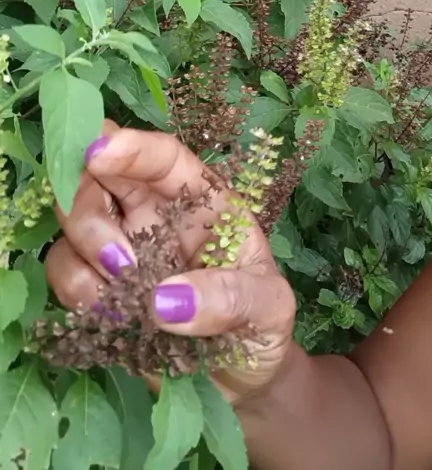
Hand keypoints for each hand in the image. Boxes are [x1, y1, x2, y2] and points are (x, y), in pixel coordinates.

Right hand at [46, 121, 295, 404]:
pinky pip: (63, 271)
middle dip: (86, 203)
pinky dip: (78, 293)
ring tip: (127, 298)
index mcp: (200, 198)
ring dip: (85, 255)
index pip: (161, 156)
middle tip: (118, 259)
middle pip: (97, 174)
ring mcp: (122, 247)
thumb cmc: (262, 326)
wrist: (242, 382)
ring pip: (71, 220)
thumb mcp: (270, 308)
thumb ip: (232, 297)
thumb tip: (166, 300)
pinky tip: (116, 319)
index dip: (130, 146)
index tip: (99, 152)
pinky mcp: (98, 287)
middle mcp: (153, 213)